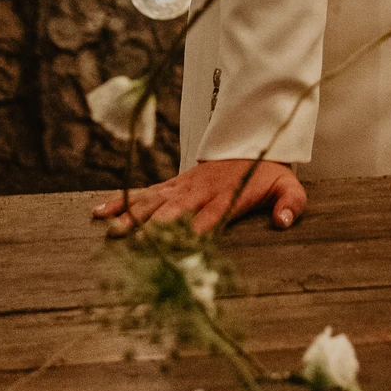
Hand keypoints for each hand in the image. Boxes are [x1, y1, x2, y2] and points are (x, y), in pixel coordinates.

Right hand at [92, 157, 307, 237]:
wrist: (252, 139)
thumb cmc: (268, 172)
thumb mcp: (288, 186)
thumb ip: (290, 204)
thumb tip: (283, 222)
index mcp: (227, 196)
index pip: (208, 217)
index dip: (192, 233)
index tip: (176, 251)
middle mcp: (200, 191)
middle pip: (173, 211)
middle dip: (152, 228)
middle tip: (129, 245)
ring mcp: (184, 186)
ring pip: (153, 200)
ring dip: (131, 215)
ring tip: (108, 230)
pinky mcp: (173, 182)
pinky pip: (146, 191)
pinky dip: (122, 200)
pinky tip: (100, 212)